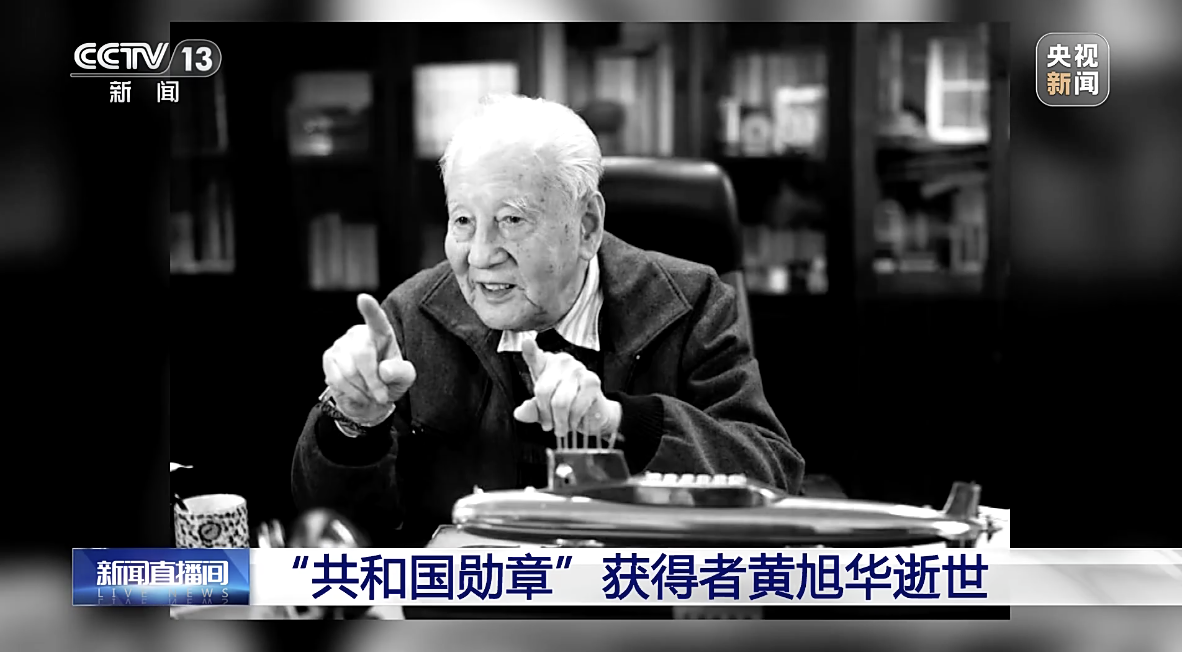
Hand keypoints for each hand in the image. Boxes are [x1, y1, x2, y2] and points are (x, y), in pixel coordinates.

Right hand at [322, 294, 416, 423]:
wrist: (370, 397)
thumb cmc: (389, 381)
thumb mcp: (404, 378)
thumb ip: (400, 372)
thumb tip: (384, 370)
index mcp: (381, 333)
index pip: (377, 320)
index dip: (370, 310)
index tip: (363, 299)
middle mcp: (358, 334)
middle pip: (362, 355)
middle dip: (373, 380)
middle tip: (382, 396)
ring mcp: (341, 344)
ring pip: (349, 371)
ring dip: (363, 389)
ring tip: (371, 394)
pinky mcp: (328, 358)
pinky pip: (337, 379)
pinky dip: (351, 392)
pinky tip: (359, 395)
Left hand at [512, 338, 621, 445]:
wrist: (591, 414)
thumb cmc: (563, 406)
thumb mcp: (542, 410)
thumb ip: (530, 410)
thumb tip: (520, 413)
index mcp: (545, 364)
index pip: (534, 356)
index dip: (530, 349)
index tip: (526, 341)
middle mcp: (561, 361)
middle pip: (544, 391)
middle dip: (546, 415)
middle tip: (549, 426)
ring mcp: (578, 368)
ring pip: (560, 402)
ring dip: (560, 422)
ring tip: (561, 428)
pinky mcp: (592, 381)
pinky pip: (577, 407)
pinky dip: (574, 421)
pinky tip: (574, 422)